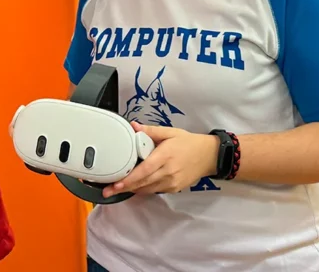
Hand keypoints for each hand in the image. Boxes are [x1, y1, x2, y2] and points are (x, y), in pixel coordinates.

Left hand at [101, 121, 218, 197]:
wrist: (209, 156)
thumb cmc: (189, 143)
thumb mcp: (170, 132)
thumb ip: (150, 130)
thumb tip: (133, 126)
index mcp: (165, 156)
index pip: (144, 171)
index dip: (128, 179)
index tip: (116, 183)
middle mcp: (168, 172)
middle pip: (142, 183)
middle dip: (124, 188)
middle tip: (108, 191)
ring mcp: (172, 182)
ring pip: (147, 189)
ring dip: (132, 189)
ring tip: (117, 188)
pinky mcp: (175, 188)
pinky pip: (155, 190)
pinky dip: (143, 189)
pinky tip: (134, 186)